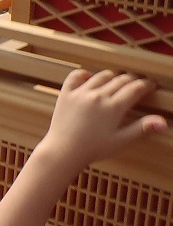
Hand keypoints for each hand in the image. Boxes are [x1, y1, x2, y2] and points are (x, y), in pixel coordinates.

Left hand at [40, 69, 165, 172]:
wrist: (63, 151)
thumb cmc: (93, 148)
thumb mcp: (121, 140)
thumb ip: (142, 128)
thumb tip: (163, 122)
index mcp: (113, 106)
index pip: (136, 88)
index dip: (147, 85)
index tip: (152, 85)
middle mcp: (97, 95)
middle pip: (121, 79)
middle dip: (133, 79)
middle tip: (139, 82)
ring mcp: (80, 92)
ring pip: (101, 75)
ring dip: (113, 75)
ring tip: (119, 79)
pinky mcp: (66, 93)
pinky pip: (75, 76)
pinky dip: (84, 74)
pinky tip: (90, 77)